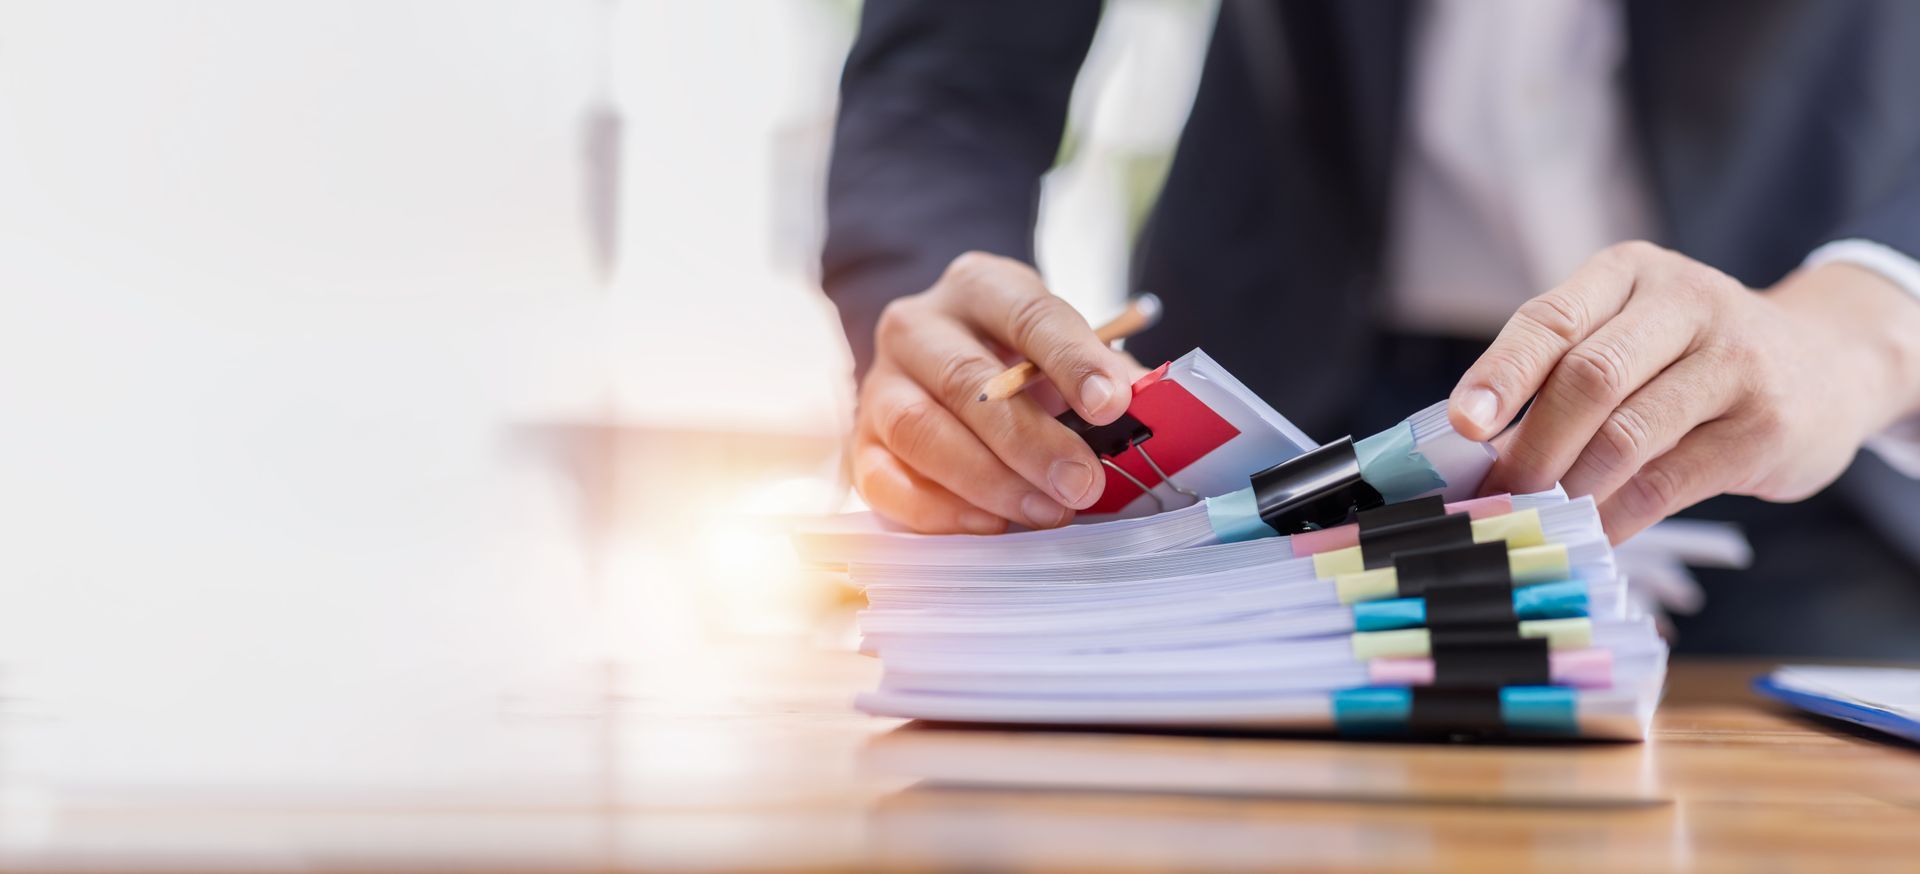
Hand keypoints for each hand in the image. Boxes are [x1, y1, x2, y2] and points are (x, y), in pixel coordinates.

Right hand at [852, 252, 1143, 533]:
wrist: (945, 370)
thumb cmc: (1023, 367)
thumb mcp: (1068, 356)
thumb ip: (1105, 381)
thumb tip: (1155, 418)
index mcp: (979, 287)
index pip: (1025, 314)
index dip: (1071, 359)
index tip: (1112, 404)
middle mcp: (918, 325)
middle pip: (966, 380)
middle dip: (1030, 439)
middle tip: (1082, 483)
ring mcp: (881, 382)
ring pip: (919, 429)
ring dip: (987, 479)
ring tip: (1046, 511)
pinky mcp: (861, 441)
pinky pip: (883, 480)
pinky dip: (937, 509)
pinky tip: (990, 524)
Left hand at [1449, 241, 1919, 541]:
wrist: (1831, 361)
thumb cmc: (1696, 354)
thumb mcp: (1632, 331)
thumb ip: (1562, 370)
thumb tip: (1478, 447)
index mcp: (1631, 272)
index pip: (1551, 320)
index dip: (1500, 374)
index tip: (1461, 424)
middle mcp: (1686, 304)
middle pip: (1588, 379)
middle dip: (1532, 445)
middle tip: (1499, 493)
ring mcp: (1734, 364)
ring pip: (1627, 435)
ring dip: (1570, 488)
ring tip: (1537, 516)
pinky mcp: (1765, 427)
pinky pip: (1668, 482)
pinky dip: (1617, 516)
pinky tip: (1591, 533)